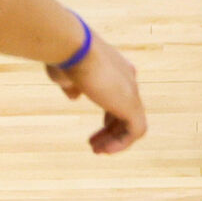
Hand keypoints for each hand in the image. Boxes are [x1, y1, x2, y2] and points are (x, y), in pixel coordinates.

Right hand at [46, 34, 146, 153]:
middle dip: (111, 132)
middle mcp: (127, 80)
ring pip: (132, 122)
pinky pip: (136, 130)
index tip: (93, 136)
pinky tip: (106, 150)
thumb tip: (75, 97)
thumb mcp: (66, 74)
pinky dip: (123, 143)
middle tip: (95, 147)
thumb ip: (72, 86)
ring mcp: (131, 91)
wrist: (74, 48)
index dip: (109, 120)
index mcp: (115, 71)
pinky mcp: (131, 103)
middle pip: (125, 112)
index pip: (118, 99)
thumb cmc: (65, 57)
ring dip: (117, 141)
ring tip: (99, 151)